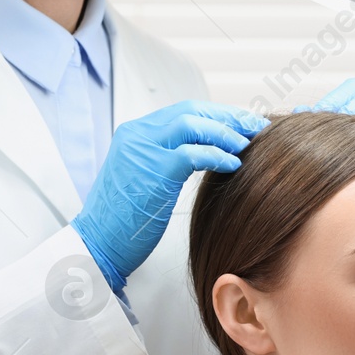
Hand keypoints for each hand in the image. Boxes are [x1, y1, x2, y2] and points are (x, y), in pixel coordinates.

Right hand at [73, 100, 268, 293]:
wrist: (99, 244)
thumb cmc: (124, 220)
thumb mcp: (144, 177)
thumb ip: (168, 158)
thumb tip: (206, 151)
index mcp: (135, 133)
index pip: (184, 111)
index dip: (217, 115)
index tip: (243, 124)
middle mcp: (137, 134)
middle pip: (192, 111)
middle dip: (229, 117)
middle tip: (256, 127)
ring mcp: (143, 150)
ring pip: (194, 124)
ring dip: (226, 133)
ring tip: (249, 145)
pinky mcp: (153, 171)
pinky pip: (194, 153)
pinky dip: (218, 155)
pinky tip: (234, 164)